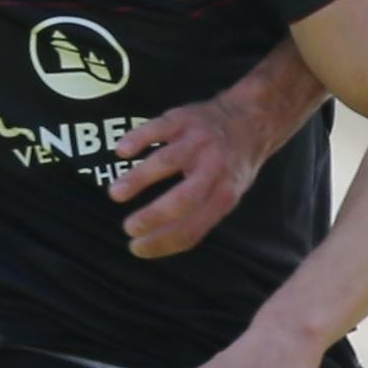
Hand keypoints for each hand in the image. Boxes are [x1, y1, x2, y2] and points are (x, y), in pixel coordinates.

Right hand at [108, 95, 271, 259]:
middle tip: (128, 227)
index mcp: (224, 195)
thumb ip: (201, 215)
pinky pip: (158, 128)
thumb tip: (159, 241)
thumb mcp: (229, 194)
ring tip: (116, 194)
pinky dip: (137, 139)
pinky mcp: (184, 119)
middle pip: (183, 199)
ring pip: (166, 161)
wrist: (250, 119)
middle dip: (152, 217)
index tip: (137, 248)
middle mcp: (213, 169)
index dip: (162, 242)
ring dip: (137, 179)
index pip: (192, 228)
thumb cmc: (232, 165)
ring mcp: (198, 142)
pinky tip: (121, 152)